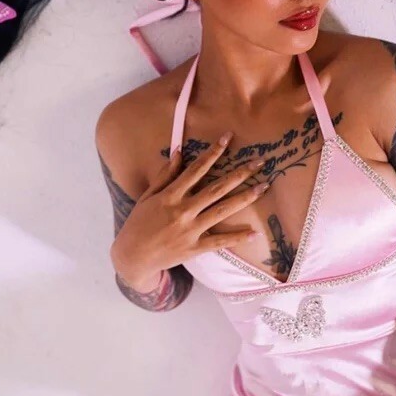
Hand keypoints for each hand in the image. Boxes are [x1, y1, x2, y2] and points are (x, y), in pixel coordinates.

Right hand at [109, 131, 268, 287]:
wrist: (132, 257)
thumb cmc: (139, 223)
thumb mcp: (148, 196)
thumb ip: (165, 174)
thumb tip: (179, 151)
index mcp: (170, 195)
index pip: (197, 169)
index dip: (214, 152)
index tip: (228, 138)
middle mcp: (183, 210)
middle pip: (217, 188)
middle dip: (240, 174)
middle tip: (260, 163)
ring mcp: (190, 230)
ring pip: (222, 210)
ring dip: (244, 198)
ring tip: (263, 187)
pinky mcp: (195, 248)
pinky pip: (219, 241)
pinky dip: (237, 237)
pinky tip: (255, 233)